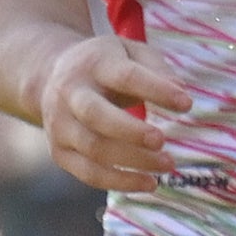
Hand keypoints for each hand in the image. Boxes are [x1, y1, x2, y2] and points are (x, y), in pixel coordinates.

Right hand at [30, 36, 190, 192]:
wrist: (50, 76)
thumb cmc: (104, 66)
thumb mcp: (129, 52)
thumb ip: (156, 68)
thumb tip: (181, 94)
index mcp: (93, 64)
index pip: (125, 76)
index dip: (156, 89)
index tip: (186, 103)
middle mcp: (70, 93)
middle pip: (96, 115)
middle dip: (131, 131)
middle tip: (162, 141)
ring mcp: (60, 125)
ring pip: (93, 148)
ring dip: (131, 162)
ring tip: (166, 166)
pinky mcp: (59, 152)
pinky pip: (88, 173)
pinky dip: (119, 181)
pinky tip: (147, 183)